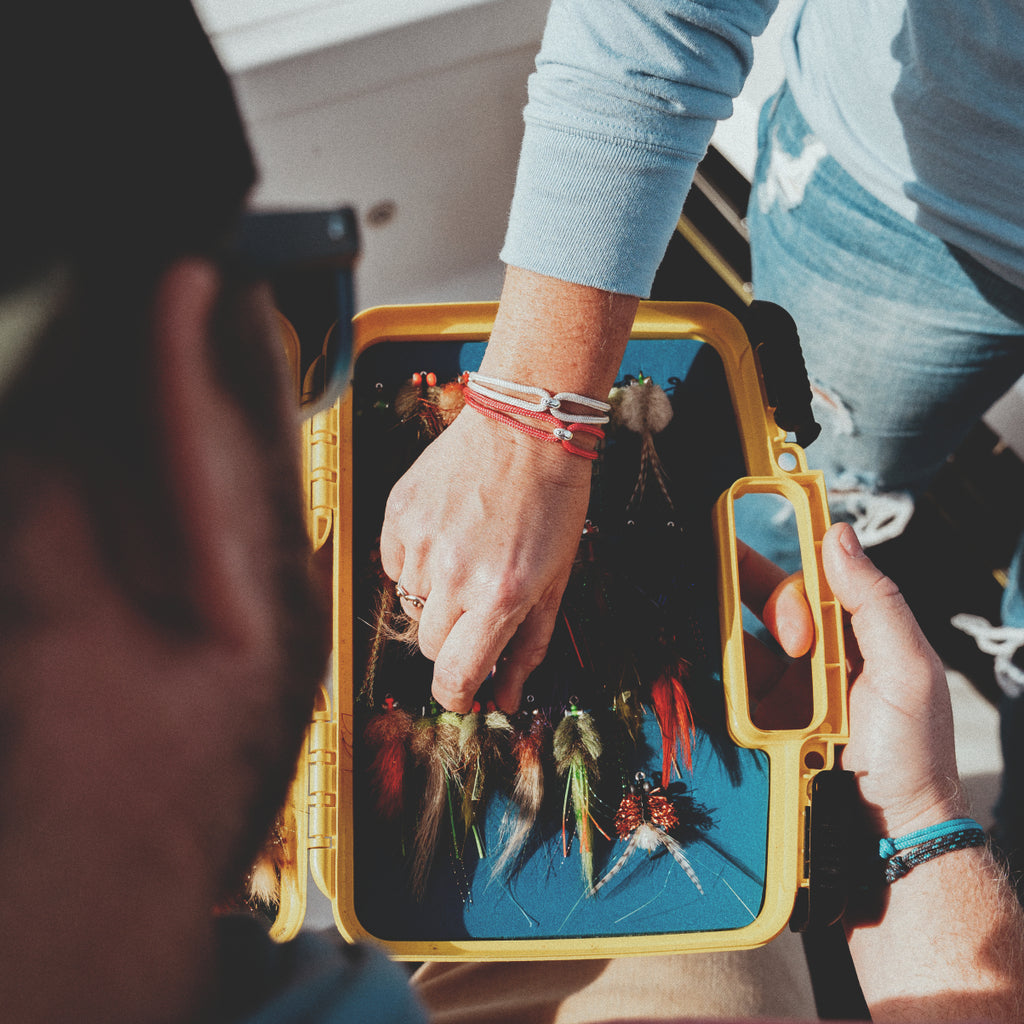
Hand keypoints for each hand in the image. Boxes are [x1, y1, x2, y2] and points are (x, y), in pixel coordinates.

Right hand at [380, 404, 592, 711]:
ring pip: (409, 606)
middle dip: (453, 638)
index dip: (456, 695)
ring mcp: (420, 544)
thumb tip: (504, 700)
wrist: (524, 427)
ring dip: (434, 596)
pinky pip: (393, 565)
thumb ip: (529, 646)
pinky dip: (415, 562)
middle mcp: (453, 576)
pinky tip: (446, 532)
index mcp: (500, 598)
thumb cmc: (552, 504)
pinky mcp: (397, 515)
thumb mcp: (557, 580)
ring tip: (467, 555)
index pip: (453, 677)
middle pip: (429, 646)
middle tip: (479, 603)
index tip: (462, 691)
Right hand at [740, 524, 963, 836]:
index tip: (755, 508)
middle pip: (774, 599)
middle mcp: (823, 654)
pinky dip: (716, 662)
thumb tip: (839, 536)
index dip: (792, 545)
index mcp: (861, 633)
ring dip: (728, 622)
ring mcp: (790, 686)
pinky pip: (732, 679)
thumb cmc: (914, 755)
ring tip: (715, 616)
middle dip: (753, 587)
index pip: (820, 575)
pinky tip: (701, 650)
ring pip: (746, 634)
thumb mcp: (907, 671)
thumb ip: (876, 602)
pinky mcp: (762, 717)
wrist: (888, 833)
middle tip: (746, 593)